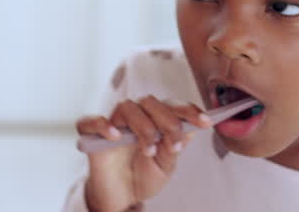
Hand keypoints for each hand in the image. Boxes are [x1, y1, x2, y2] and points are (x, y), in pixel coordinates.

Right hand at [76, 96, 211, 211]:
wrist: (121, 197)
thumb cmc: (142, 178)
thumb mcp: (165, 167)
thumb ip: (173, 148)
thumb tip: (189, 130)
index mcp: (154, 122)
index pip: (170, 106)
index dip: (188, 110)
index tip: (206, 122)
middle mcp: (134, 118)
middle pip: (148, 101)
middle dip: (167, 120)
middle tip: (173, 143)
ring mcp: (113, 125)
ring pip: (125, 106)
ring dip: (142, 126)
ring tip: (148, 150)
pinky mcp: (92, 136)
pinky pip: (91, 121)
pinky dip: (103, 125)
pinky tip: (116, 137)